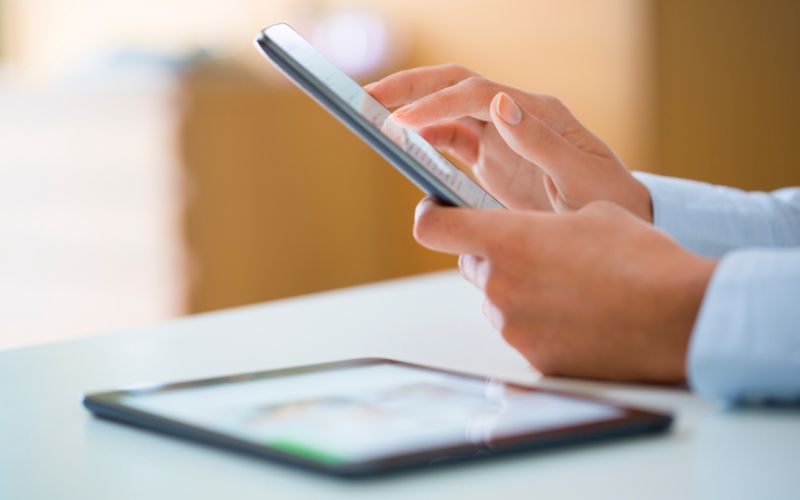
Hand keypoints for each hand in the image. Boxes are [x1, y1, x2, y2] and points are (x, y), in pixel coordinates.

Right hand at [366, 64, 652, 220]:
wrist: (618, 218)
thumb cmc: (606, 198)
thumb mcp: (580, 175)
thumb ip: (541, 140)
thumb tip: (501, 101)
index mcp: (536, 113)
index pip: (476, 94)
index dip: (437, 104)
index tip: (402, 121)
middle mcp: (514, 115)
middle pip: (454, 85)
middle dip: (411, 87)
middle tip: (367, 97)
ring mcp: (501, 135)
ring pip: (447, 109)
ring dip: (411, 108)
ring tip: (372, 116)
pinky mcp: (491, 157)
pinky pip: (451, 140)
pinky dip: (425, 138)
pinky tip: (404, 145)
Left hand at [413, 197, 716, 381]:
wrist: (679, 316)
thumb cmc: (640, 257)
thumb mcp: (592, 213)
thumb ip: (543, 222)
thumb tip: (532, 231)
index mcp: (506, 239)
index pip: (432, 226)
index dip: (431, 215)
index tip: (437, 210)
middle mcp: (499, 284)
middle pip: (471, 264)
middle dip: (493, 256)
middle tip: (536, 253)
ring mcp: (513, 326)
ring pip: (497, 300)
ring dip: (518, 291)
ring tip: (570, 287)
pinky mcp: (534, 358)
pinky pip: (522, 332)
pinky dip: (540, 322)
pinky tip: (579, 316)